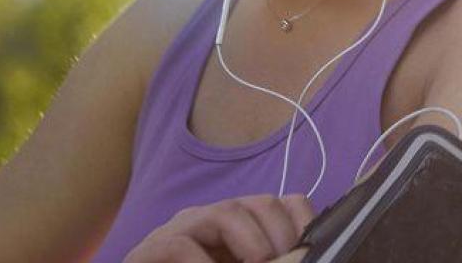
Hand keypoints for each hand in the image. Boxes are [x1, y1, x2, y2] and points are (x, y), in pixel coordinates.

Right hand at [123, 194, 315, 262]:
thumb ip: (271, 261)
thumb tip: (302, 260)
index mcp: (239, 230)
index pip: (286, 204)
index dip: (304, 224)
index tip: (314, 251)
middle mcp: (210, 222)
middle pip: (262, 203)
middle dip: (282, 238)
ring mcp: (177, 231)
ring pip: (226, 212)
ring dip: (253, 246)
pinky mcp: (147, 251)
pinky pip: (180, 246)